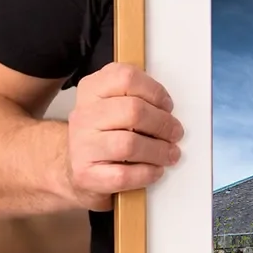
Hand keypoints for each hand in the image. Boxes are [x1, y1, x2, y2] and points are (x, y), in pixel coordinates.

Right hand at [65, 63, 183, 210]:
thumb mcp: (113, 106)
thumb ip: (136, 98)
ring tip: (169, 153)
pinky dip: (146, 173)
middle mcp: (83, 115)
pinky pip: (124, 174)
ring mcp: (82, 145)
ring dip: (158, 151)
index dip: (154, 91)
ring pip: (129, 144)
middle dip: (163, 123)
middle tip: (175, 133)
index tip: (167, 105)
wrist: (77, 169)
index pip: (126, 78)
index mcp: (91, 90)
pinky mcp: (86, 174)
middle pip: (132, 111)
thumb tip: (168, 110)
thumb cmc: (104, 135)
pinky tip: (155, 170)